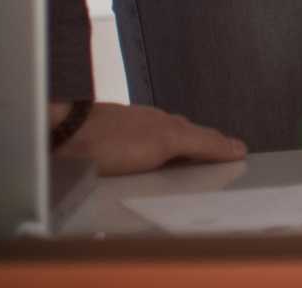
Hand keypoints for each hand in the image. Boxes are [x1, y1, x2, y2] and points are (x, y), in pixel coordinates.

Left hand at [50, 100, 243, 175]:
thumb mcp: (165, 142)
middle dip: (200, 155)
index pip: (204, 138)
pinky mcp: (108, 154)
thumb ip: (201, 143)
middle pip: (183, 143)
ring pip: (160, 151)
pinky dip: (149, 168)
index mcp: (170, 124)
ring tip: (186, 177)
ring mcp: (128, 140)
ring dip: (173, 163)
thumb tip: (238, 146)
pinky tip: (146, 177)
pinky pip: (138, 161)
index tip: (237, 161)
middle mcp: (151, 129)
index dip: (220, 150)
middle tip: (217, 170)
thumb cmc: (111, 138)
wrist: (62, 137)